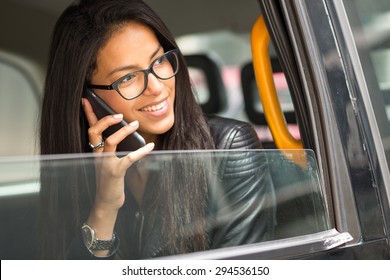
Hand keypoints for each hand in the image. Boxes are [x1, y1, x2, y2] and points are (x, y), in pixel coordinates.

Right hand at [81, 98, 153, 241]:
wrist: (106, 202)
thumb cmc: (110, 180)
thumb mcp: (108, 162)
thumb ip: (112, 148)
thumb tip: (126, 132)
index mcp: (94, 152)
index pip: (90, 129)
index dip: (88, 114)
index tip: (87, 100)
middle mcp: (97, 156)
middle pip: (94, 132)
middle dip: (104, 120)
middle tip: (119, 114)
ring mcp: (105, 164)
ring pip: (110, 142)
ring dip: (123, 131)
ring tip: (135, 124)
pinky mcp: (115, 172)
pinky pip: (129, 158)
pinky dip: (141, 151)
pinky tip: (150, 146)